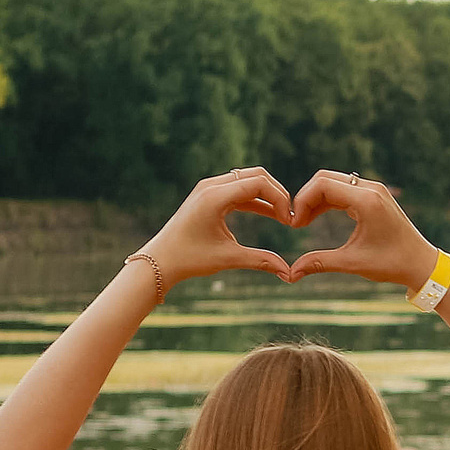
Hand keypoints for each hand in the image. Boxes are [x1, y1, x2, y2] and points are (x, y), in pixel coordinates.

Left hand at [143, 168, 294, 280]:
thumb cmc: (190, 259)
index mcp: (215, 196)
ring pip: (248, 180)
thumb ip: (261, 261)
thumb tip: (289, 274)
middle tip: (289, 217)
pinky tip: (270, 214)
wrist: (159, 261)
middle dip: (277, 193)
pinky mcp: (208, 195)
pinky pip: (238, 189)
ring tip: (283, 217)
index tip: (289, 221)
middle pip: (256, 175)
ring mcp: (208, 188)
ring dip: (267, 195)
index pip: (258, 183)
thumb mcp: (228, 258)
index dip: (280, 199)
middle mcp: (211, 186)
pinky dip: (255, 199)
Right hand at [283, 171, 438, 288]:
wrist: (421, 264)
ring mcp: (374, 190)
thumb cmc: (392, 263)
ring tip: (303, 222)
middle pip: (325, 179)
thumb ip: (320, 263)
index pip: (323, 185)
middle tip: (297, 223)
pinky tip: (316, 217)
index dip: (302, 201)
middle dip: (306, 198)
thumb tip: (291, 274)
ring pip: (333, 183)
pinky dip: (328, 201)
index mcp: (367, 200)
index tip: (295, 224)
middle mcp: (371, 189)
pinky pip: (344, 190)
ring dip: (316, 199)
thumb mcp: (354, 263)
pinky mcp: (374, 196)